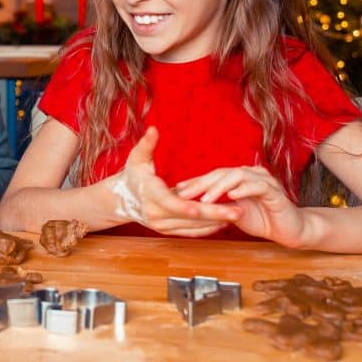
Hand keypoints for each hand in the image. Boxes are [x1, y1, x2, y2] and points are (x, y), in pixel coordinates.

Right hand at [108, 127, 240, 236]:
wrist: (122, 200)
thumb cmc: (133, 175)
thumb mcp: (137, 158)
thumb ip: (147, 144)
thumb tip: (153, 129)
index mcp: (150, 195)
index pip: (171, 202)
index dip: (188, 205)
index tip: (206, 204)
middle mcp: (156, 215)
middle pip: (189, 217)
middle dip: (215, 214)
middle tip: (239, 211)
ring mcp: (162, 226)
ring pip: (193, 227)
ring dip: (216, 222)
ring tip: (239, 214)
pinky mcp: (168, 231)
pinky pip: (191, 232)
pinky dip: (208, 229)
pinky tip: (224, 222)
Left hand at [174, 166, 306, 246]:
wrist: (289, 230)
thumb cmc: (261, 219)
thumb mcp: (233, 213)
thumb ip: (218, 206)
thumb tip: (191, 206)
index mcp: (239, 177)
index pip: (213, 176)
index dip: (195, 182)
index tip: (178, 190)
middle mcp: (250, 174)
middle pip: (222, 173)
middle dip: (201, 183)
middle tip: (185, 194)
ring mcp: (263, 180)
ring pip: (237, 176)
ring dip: (219, 187)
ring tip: (205, 198)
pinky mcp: (275, 191)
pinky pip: (258, 186)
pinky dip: (244, 189)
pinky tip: (232, 196)